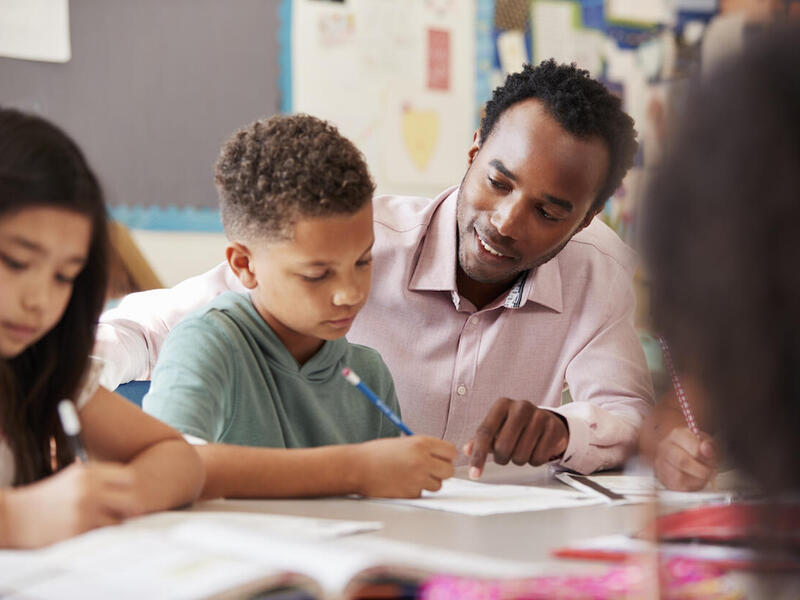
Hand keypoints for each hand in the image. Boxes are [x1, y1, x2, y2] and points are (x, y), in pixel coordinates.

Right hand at [4, 462, 141, 547]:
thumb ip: (101, 479)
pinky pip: (102, 535)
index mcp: (87, 473)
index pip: (128, 478)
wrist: (15, 516)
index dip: (129, 488)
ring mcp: (83, 511)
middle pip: (130, 499)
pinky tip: (89, 531)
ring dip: (115, 524)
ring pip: (119, 521)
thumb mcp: (73, 478)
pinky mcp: (76, 531)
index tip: (124, 495)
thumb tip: (133, 491)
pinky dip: (100, 535)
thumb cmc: (48, 497)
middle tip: (125, 514)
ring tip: (103, 523)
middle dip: (130, 508)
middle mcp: (88, 489)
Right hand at [353, 436, 456, 497]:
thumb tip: (443, 457)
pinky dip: (415, 490)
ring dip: (429, 482)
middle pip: (449, 471)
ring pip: (438, 485)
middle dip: (441, 471)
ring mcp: (417, 478)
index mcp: (421, 443)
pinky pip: (422, 493)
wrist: (357, 467)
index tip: (441, 458)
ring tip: (412, 476)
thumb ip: (424, 449)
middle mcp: (422, 460)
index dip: (447, 456)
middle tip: (430, 470)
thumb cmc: (377, 454)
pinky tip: (402, 483)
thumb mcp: (404, 443)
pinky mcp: (410, 493)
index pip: (451, 451)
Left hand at [464, 397, 568, 478]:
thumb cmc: (517, 426)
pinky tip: (536, 450)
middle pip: (502, 446)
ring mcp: (539, 416)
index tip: (474, 473)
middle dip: (502, 458)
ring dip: (519, 460)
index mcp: (502, 405)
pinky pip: (539, 457)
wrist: (548, 421)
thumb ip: (481, 439)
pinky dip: (535, 460)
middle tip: (506, 454)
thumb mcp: (497, 428)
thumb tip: (467, 450)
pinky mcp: (554, 428)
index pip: (485, 432)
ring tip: (522, 449)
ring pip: (520, 455)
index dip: (478, 455)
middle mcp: (521, 407)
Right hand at [654, 427, 717, 490]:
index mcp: (677, 435)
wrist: (680, 452)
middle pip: (682, 461)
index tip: (712, 458)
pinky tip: (696, 480)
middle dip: (702, 470)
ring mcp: (661, 463)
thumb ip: (709, 444)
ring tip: (704, 476)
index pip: (692, 447)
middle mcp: (665, 447)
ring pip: (678, 476)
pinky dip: (691, 486)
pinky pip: (678, 486)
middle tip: (711, 471)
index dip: (706, 456)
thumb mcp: (706, 441)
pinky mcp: (663, 477)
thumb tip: (706, 449)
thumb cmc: (695, 447)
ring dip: (696, 479)